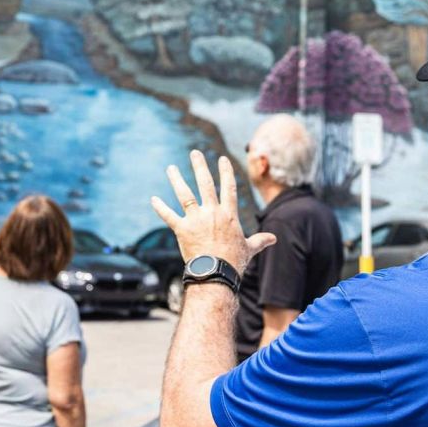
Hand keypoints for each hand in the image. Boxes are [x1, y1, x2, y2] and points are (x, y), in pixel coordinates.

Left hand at [151, 150, 275, 274]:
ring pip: (185, 195)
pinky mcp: (182, 229)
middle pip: (205, 184)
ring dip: (177, 180)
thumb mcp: (249, 248)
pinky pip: (169, 216)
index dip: (226, 172)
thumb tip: (273, 239)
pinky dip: (160, 208)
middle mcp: (212, 212)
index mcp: (228, 215)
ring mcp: (196, 219)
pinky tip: (153, 199)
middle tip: (195, 153)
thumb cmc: (233, 262)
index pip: (228, 188)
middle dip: (199, 166)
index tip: (222, 159)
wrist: (216, 273)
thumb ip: (260, 240)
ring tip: (170, 168)